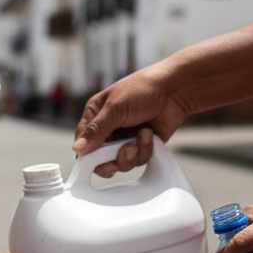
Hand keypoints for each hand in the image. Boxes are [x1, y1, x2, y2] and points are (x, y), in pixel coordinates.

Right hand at [72, 66, 187, 176]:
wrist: (175, 91)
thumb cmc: (142, 90)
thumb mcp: (115, 108)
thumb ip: (96, 130)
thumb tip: (77, 149)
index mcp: (95, 116)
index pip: (82, 142)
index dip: (88, 154)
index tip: (97, 160)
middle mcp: (107, 130)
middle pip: (99, 159)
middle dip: (113, 159)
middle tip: (125, 151)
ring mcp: (124, 139)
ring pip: (119, 163)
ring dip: (131, 154)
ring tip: (141, 138)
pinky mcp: (140, 146)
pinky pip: (137, 161)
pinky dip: (144, 151)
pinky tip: (149, 135)